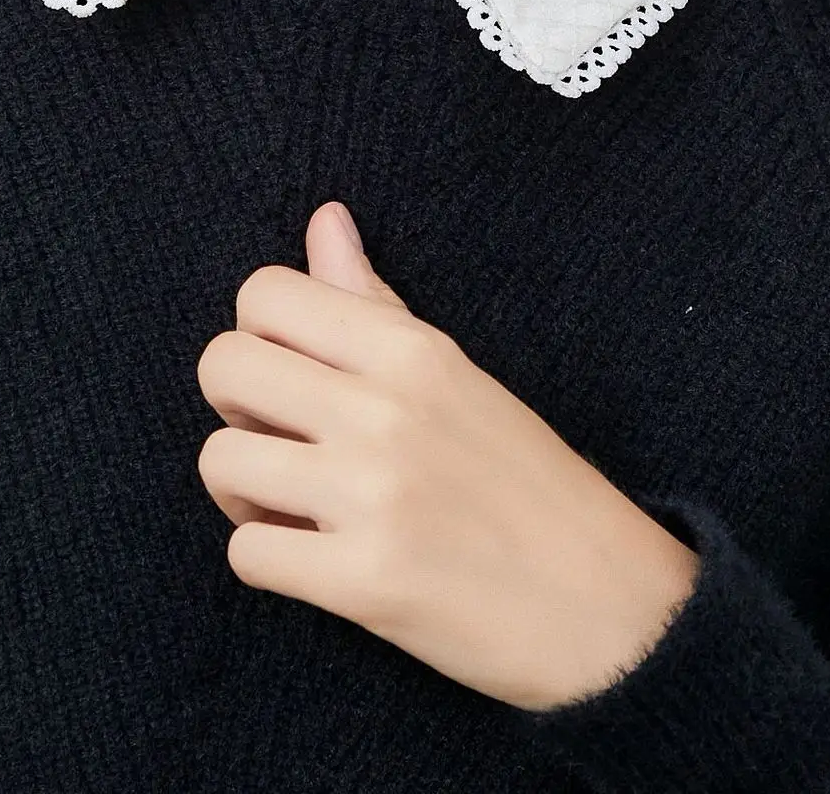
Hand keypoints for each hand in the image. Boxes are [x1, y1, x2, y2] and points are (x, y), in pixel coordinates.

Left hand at [194, 200, 699, 711]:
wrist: (611, 610)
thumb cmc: (527, 484)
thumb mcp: (454, 374)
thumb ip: (372, 301)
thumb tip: (323, 218)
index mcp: (412, 351)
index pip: (264, 293)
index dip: (259, 335)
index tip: (294, 376)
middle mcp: (387, 411)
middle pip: (221, 366)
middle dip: (234, 407)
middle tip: (282, 441)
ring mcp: (373, 496)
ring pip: (218, 460)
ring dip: (242, 491)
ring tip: (294, 506)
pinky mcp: (365, 583)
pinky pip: (246, 553)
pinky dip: (267, 560)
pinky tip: (315, 561)